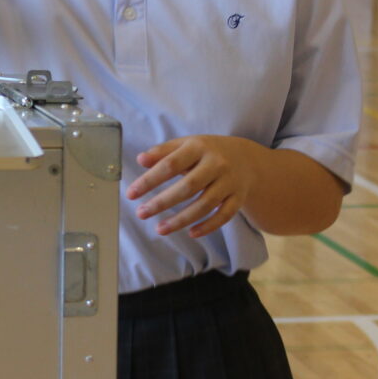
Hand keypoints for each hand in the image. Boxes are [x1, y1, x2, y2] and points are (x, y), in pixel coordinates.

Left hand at [126, 135, 262, 239]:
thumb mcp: (186, 144)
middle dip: (162, 202)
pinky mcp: (238, 198)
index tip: (131, 194)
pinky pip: (224, 216)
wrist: (246, 158)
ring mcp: (229, 182)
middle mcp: (216, 164)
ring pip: (205, 204)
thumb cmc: (206, 152)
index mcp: (199, 147)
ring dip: (181, 220)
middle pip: (188, 187)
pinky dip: (208, 226)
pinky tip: (191, 234)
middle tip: (141, 213)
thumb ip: (163, 152)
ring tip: (159, 229)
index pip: (170, 165)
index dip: (150, 180)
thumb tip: (140, 159)